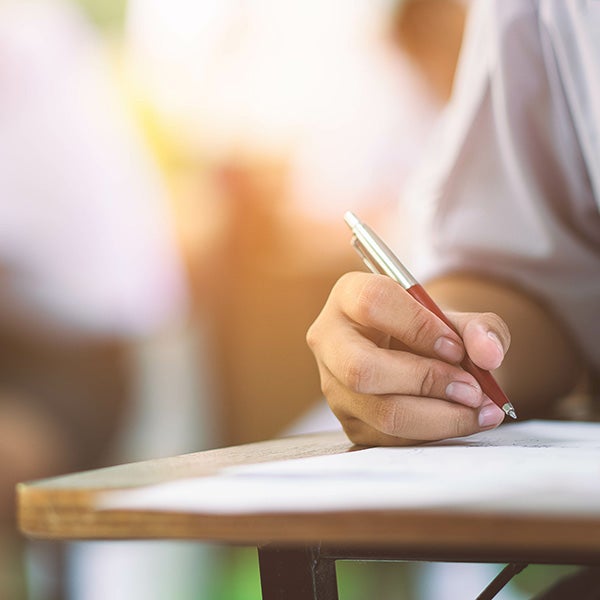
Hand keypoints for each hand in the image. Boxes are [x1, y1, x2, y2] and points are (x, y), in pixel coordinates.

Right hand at [306, 272, 509, 445]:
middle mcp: (330, 340)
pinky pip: (392, 439)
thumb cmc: (431, 332)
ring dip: (440, 416)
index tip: (455, 347)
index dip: (418, 326)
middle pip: (362, 369)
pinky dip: (435, 433)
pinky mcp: (349, 421)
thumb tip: (488, 355)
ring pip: (381, 412)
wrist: (415, 357)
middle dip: (426, 382)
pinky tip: (463, 419)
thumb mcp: (456, 319)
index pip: (372, 303)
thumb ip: (480, 329)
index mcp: (350, 295)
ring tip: (480, 409)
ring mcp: (334, 385)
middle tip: (472, 388)